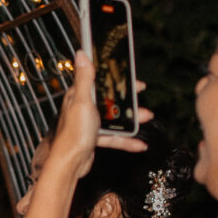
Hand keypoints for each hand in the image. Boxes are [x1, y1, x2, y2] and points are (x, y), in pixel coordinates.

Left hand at [15, 53, 151, 216]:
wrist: (70, 163)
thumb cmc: (74, 133)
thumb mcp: (82, 101)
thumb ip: (84, 78)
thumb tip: (81, 54)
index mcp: (79, 95)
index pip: (99, 80)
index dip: (115, 77)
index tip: (130, 76)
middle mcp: (83, 107)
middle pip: (109, 99)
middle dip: (127, 98)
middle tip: (142, 94)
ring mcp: (89, 123)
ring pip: (114, 118)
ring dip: (131, 119)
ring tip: (147, 117)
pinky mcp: (93, 138)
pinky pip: (113, 137)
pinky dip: (126, 140)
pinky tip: (139, 144)